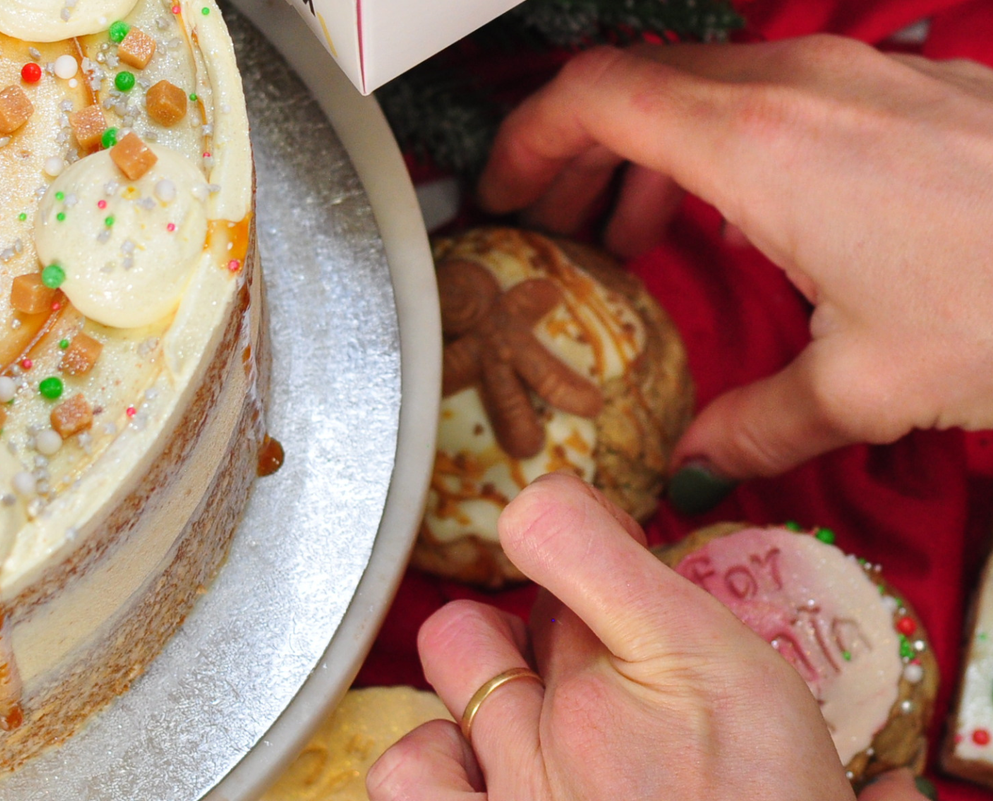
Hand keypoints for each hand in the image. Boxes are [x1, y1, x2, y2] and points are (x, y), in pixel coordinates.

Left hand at [366, 473, 851, 800]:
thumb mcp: (823, 784)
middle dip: (553, 622)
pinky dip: (438, 763)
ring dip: (487, 681)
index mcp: (696, 675)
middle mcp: (591, 719)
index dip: (571, 522)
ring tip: (534, 727)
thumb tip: (881, 782)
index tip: (596, 548)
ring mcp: (522, 788)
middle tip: (594, 671)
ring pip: (455, 650)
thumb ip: (852, 770)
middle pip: (522, 591)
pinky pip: (409, 763)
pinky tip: (484, 783)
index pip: (555, 517)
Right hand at [475, 36, 992, 485]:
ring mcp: (846, 72)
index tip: (503, 189)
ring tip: (643, 234)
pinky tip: (750, 217)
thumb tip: (705, 455)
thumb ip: (763, 416)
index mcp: (754, 141)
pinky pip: (769, 91)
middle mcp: (789, 84)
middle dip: (579, 152)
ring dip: (653, 151)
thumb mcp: (871, 381)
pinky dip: (722, 142)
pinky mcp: (895, 82)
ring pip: (702, 85)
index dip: (527, 137)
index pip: (592, 96)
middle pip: (635, 84)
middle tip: (556, 223)